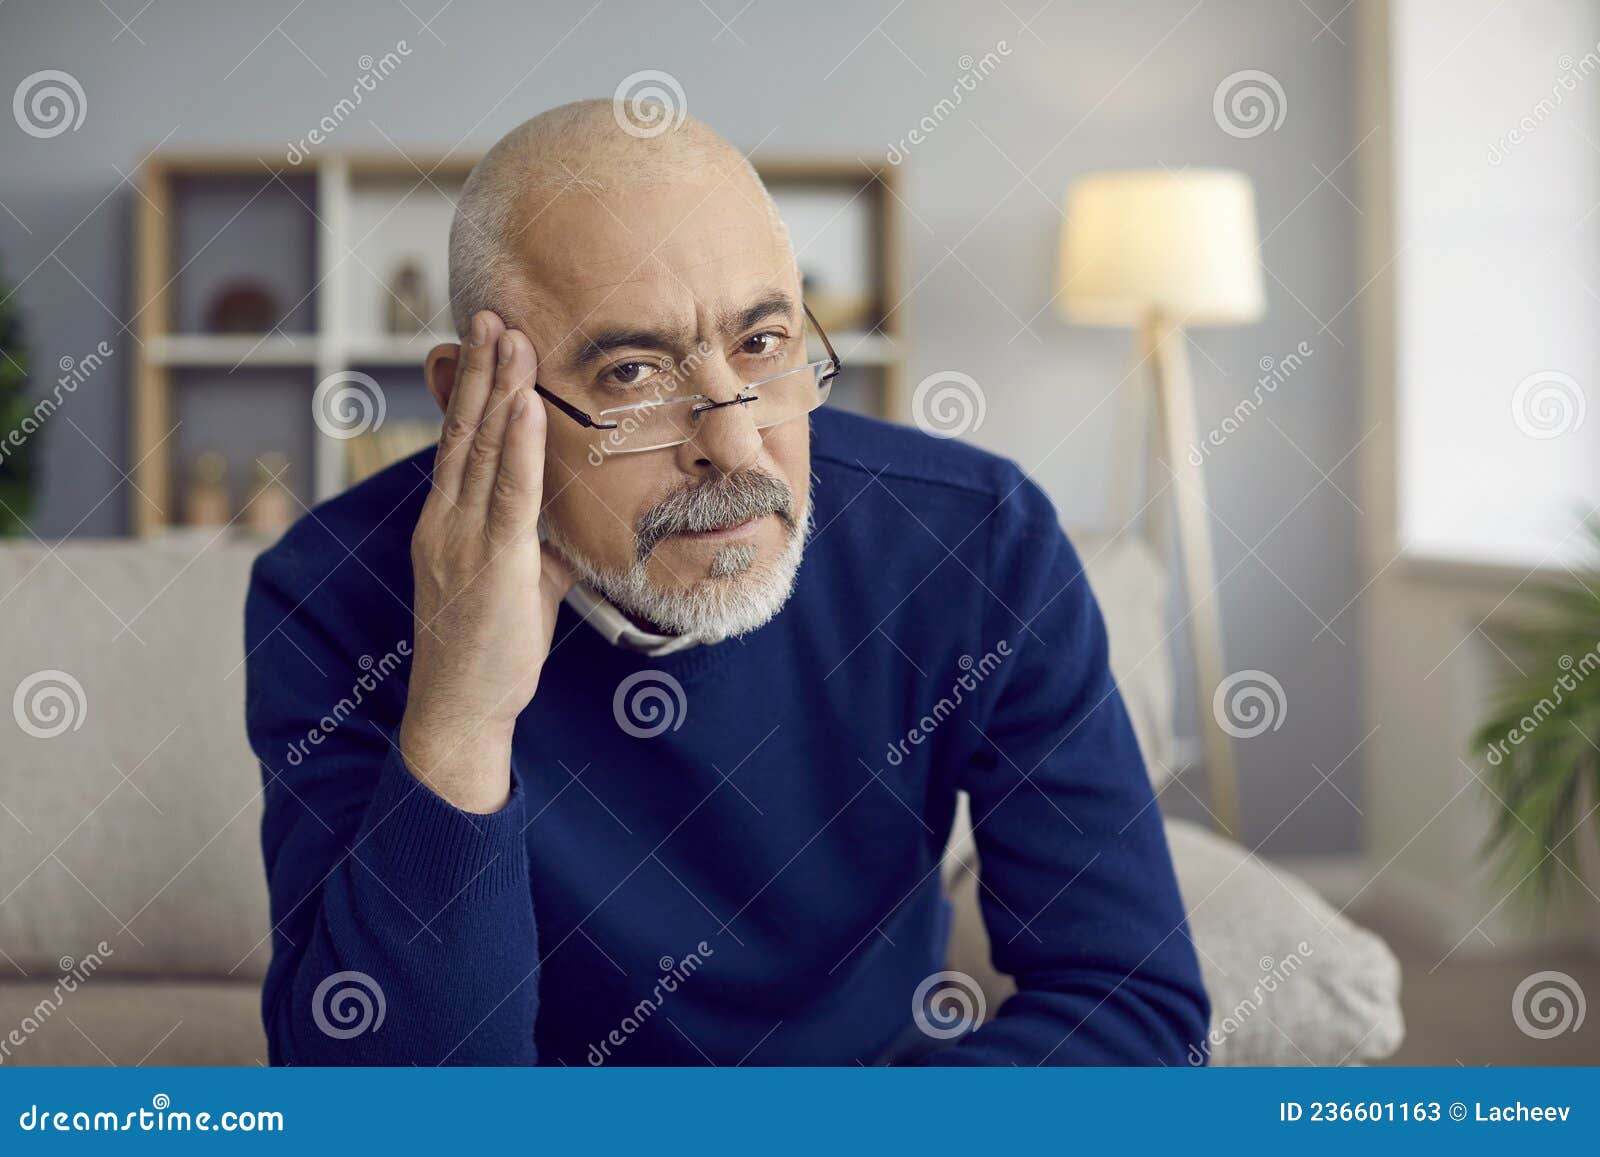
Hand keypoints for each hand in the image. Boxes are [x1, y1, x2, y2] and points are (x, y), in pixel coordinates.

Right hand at [399, 310, 574, 812]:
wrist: (459, 709)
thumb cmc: (490, 648)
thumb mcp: (519, 581)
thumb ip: (536, 540)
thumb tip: (570, 514)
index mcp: (447, 520)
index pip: (460, 441)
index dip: (475, 387)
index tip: (488, 340)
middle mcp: (445, 519)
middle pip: (467, 430)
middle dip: (484, 368)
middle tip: (495, 312)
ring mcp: (462, 538)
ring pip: (484, 449)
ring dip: (501, 387)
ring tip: (511, 334)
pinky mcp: (492, 563)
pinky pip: (510, 493)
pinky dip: (520, 445)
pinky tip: (527, 404)